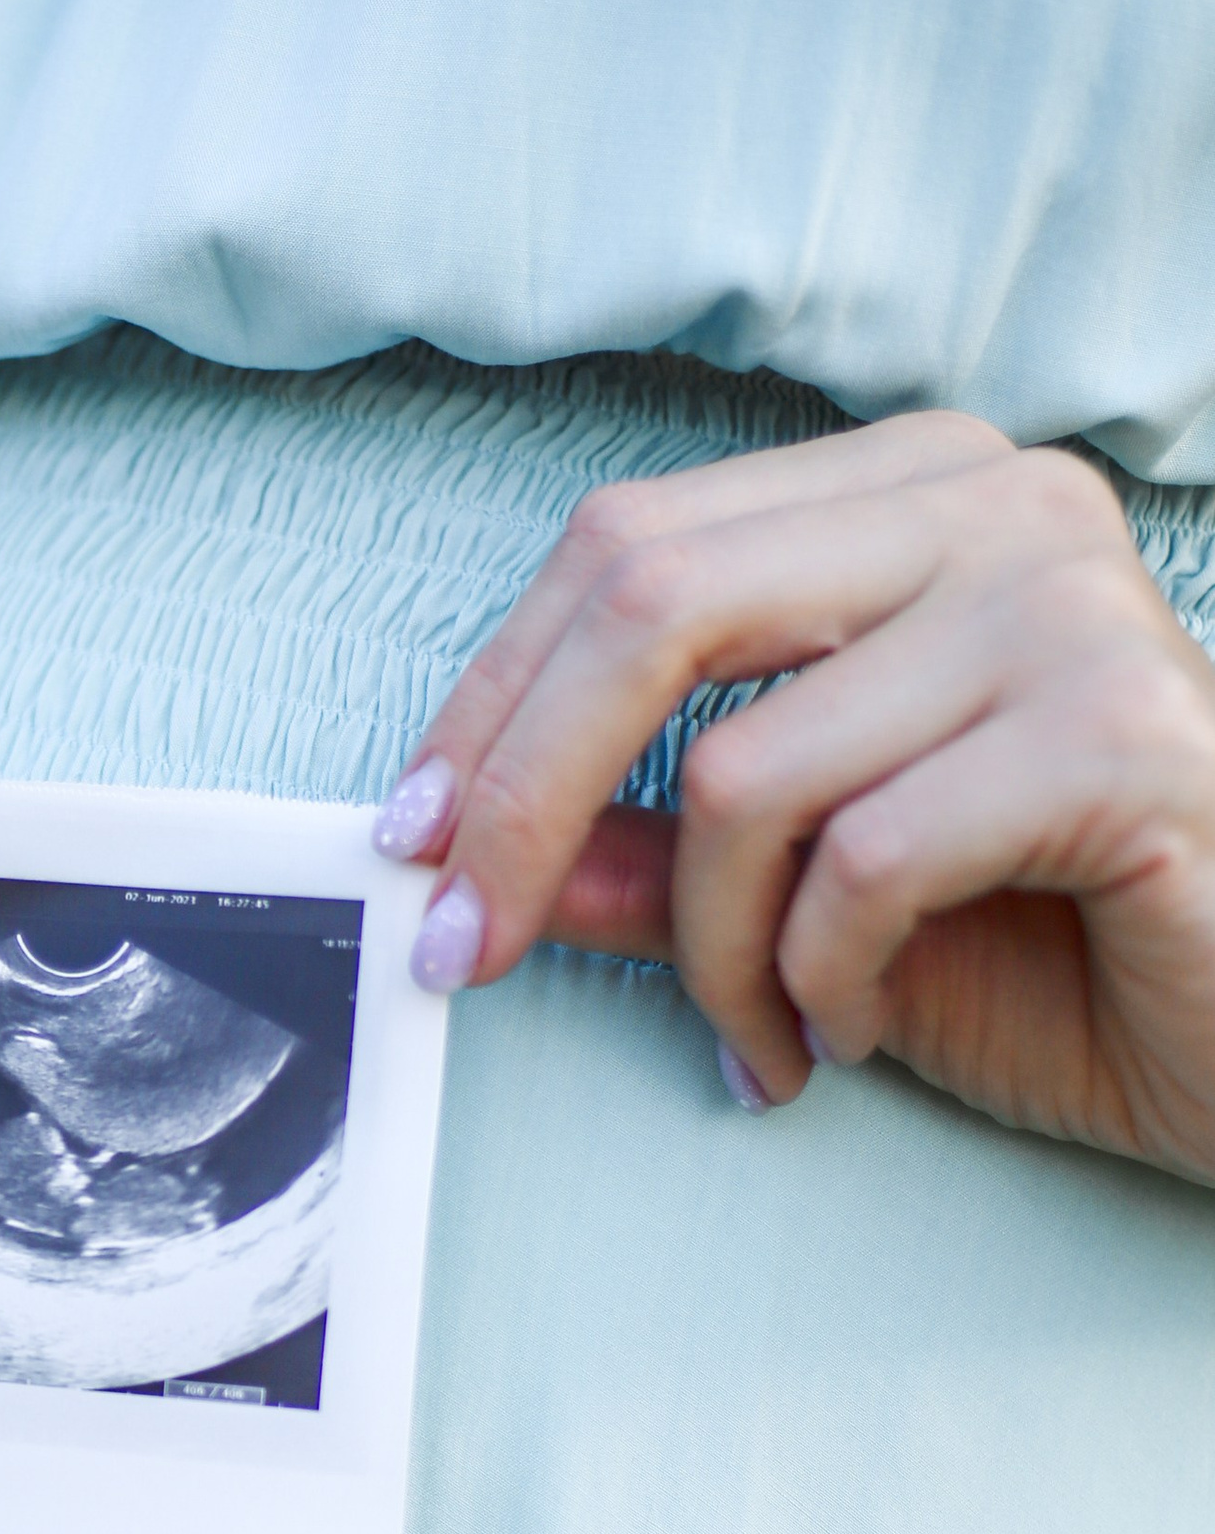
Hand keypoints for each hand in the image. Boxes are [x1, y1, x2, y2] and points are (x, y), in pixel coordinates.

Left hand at [376, 412, 1214, 1176]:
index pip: (626, 547)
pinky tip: (862, 1031)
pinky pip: (862, 862)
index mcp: (909, 495)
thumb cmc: (1067, 951)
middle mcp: (993, 506)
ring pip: (745, 769)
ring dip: (714, 954)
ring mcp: (1069, 606)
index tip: (411, 844)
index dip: (488, 702)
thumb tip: (468, 850)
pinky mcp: (1122, 733)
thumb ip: (660, 852)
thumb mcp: (808, 902)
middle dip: (521, 798)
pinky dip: (820, 982)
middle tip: (470, 949)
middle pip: (650, 602)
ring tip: (765, 1038)